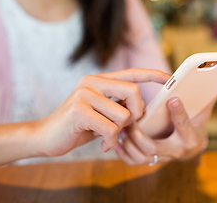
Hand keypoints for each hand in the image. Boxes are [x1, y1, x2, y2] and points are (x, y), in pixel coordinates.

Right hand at [34, 69, 169, 156]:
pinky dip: (109, 141)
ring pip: (123, 115)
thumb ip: (119, 105)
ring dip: (119, 131)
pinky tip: (101, 143)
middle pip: (134, 92)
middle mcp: (93, 82)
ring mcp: (85, 94)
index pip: (132, 73)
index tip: (169, 77)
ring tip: (107, 135)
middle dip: (136, 113)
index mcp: (100, 80)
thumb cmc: (80, 126)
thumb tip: (142, 108)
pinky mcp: (79, 110)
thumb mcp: (103, 112)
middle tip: (126, 125)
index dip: (153, 74)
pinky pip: (110, 129)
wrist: (46, 137)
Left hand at [114, 97, 215, 164]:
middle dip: (138, 135)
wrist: (193, 148)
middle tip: (130, 121)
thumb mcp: (202, 113)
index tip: (173, 98)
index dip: (178, 112)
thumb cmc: (195, 126)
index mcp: (189, 138)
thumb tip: (213, 78)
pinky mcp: (153, 161)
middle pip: (154, 147)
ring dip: (129, 144)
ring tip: (121, 129)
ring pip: (142, 157)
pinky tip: (117, 143)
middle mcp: (175, 151)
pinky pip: (136, 162)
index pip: (183, 125)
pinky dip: (124, 154)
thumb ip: (205, 98)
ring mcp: (163, 158)